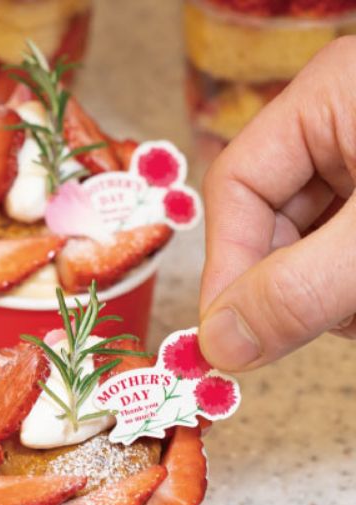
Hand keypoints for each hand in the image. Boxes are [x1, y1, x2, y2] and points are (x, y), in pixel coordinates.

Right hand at [198, 37, 355, 371]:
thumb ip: (302, 287)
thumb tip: (219, 348)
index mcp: (326, 100)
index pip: (237, 188)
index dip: (228, 268)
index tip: (233, 339)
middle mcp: (342, 129)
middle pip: (274, 226)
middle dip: (294, 289)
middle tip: (328, 324)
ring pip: (312, 252)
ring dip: (334, 300)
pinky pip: (345, 259)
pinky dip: (355, 293)